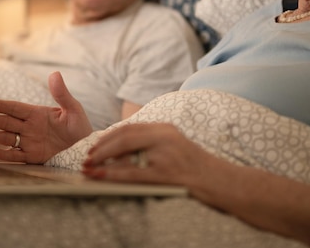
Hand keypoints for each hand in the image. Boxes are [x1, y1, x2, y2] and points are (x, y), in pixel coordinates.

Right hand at [0, 71, 92, 163]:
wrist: (87, 150)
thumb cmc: (81, 128)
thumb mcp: (73, 109)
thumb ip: (62, 94)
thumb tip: (55, 73)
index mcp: (37, 114)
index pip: (13, 108)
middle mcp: (29, 127)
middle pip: (4, 122)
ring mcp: (29, 142)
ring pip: (5, 138)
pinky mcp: (33, 158)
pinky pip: (15, 156)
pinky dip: (2, 154)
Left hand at [82, 123, 212, 187]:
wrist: (222, 182)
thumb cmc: (198, 168)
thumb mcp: (176, 148)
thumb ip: (154, 144)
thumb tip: (125, 150)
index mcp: (166, 129)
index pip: (131, 127)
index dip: (110, 136)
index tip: (96, 145)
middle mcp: (164, 136)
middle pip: (124, 135)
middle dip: (102, 145)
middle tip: (87, 156)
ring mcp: (165, 155)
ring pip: (124, 151)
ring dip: (102, 158)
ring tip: (88, 166)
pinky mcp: (165, 174)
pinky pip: (131, 173)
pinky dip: (112, 174)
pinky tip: (99, 176)